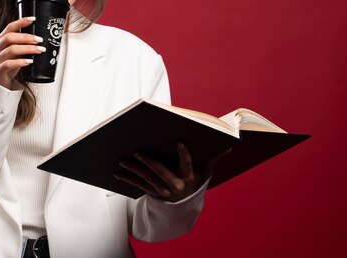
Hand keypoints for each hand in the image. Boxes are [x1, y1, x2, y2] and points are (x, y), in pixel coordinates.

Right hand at [0, 16, 44, 89]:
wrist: (0, 82)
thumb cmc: (9, 65)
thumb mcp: (14, 52)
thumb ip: (21, 44)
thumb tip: (39, 37)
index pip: (9, 28)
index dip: (21, 22)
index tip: (33, 20)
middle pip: (10, 38)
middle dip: (26, 37)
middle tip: (39, 39)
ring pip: (11, 50)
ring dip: (27, 49)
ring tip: (39, 50)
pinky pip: (9, 64)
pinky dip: (21, 62)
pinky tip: (29, 61)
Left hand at [114, 142, 229, 202]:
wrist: (185, 205)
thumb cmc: (195, 181)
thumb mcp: (205, 172)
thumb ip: (213, 158)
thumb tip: (229, 145)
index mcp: (189, 177)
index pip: (187, 163)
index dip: (184, 153)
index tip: (179, 142)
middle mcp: (176, 185)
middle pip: (161, 171)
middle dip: (149, 161)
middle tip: (137, 151)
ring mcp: (163, 191)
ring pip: (146, 178)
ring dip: (133, 169)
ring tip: (122, 160)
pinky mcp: (153, 193)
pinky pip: (139, 185)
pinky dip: (128, 179)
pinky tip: (118, 172)